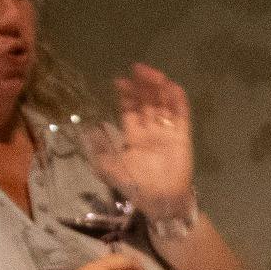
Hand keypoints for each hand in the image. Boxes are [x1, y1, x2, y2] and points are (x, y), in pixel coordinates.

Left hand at [107, 63, 197, 215]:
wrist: (162, 201)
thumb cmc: (136, 186)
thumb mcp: (110, 169)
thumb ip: (100, 149)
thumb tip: (87, 130)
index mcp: (134, 137)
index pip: (130, 110)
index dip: (126, 96)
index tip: (120, 81)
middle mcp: (151, 131)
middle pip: (147, 103)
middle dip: (143, 86)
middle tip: (138, 69)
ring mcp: (167, 132)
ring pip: (164, 104)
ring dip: (159, 89)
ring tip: (154, 74)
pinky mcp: (183, 136)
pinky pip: (182, 114)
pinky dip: (178, 101)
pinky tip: (172, 87)